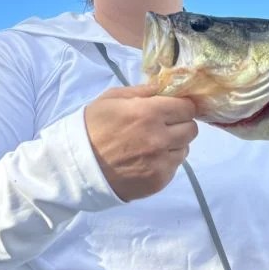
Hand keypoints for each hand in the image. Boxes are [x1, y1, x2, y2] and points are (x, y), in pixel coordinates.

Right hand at [83, 84, 198, 200]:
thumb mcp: (111, 99)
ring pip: (185, 149)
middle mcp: (160, 138)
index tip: (173, 109)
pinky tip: (147, 160)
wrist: (77, 167)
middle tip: (164, 127)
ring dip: (174, 145)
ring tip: (153, 146)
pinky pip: (174, 167)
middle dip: (180, 125)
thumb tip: (164, 88)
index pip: (187, 107)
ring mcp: (161, 162)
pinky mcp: (159, 181)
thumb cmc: (92, 127)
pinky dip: (165, 162)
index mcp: (149, 113)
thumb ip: (142, 91)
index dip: (181, 107)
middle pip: (191, 129)